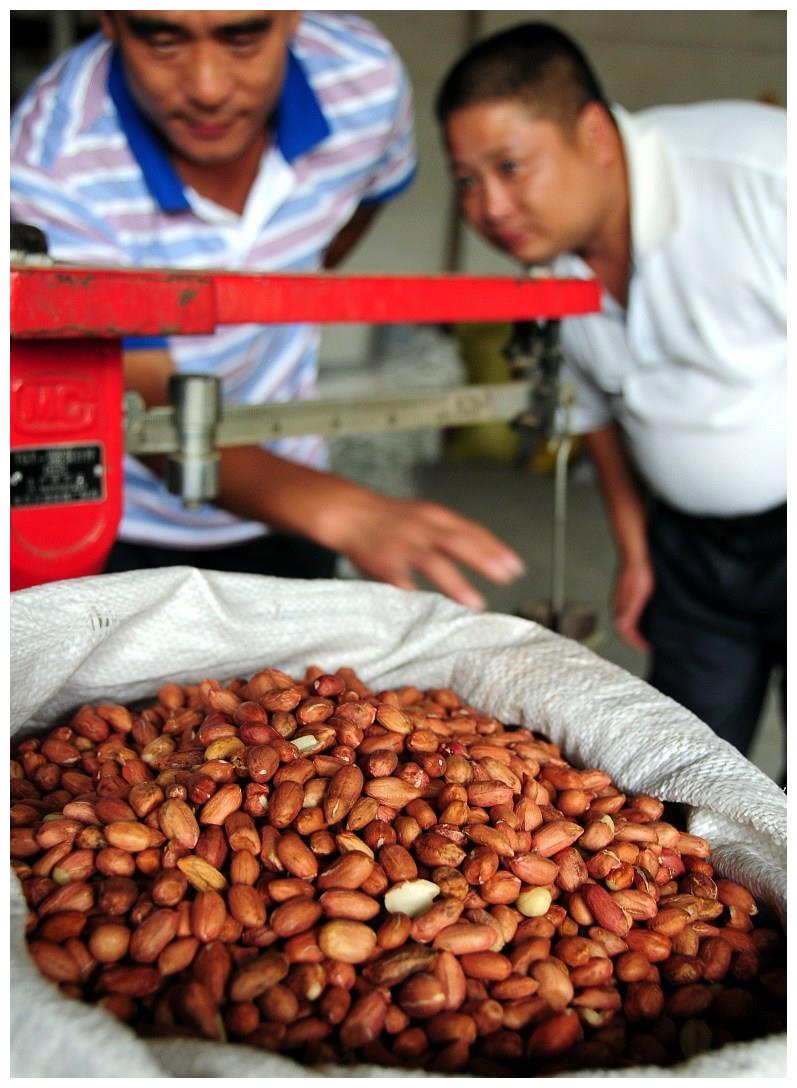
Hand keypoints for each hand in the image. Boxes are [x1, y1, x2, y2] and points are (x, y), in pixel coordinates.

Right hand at [331, 494, 524, 609]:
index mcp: (435, 516)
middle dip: (484, 560)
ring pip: (432, 562)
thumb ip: (451, 535)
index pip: (471, 531)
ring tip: (476, 602)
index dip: (495, 548)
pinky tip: (429, 607)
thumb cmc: (393, 520)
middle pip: (457, 542)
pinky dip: (415, 592)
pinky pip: (400, 579)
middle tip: (508, 577)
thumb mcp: (426, 517)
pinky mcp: (382, 561)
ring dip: (456, 583)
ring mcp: (401, 544)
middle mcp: (421, 527)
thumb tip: (488, 556)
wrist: (350, 513)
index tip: (516, 566)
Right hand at [613, 557, 654, 651]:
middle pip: (626, 628)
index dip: (636, 642)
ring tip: (652, 633)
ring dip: (639, 628)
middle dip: (637, 638)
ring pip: (630, 619)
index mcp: (621, 608)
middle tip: (650, 644)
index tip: (647, 648)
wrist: (636, 554)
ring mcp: (624, 599)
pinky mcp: (629, 593)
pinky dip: (642, 618)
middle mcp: (620, 606)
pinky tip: (651, 615)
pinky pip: (634, 611)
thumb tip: (620, 627)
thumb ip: (628, 613)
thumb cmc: (638, 572)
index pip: (625, 632)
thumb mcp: (637, 596)